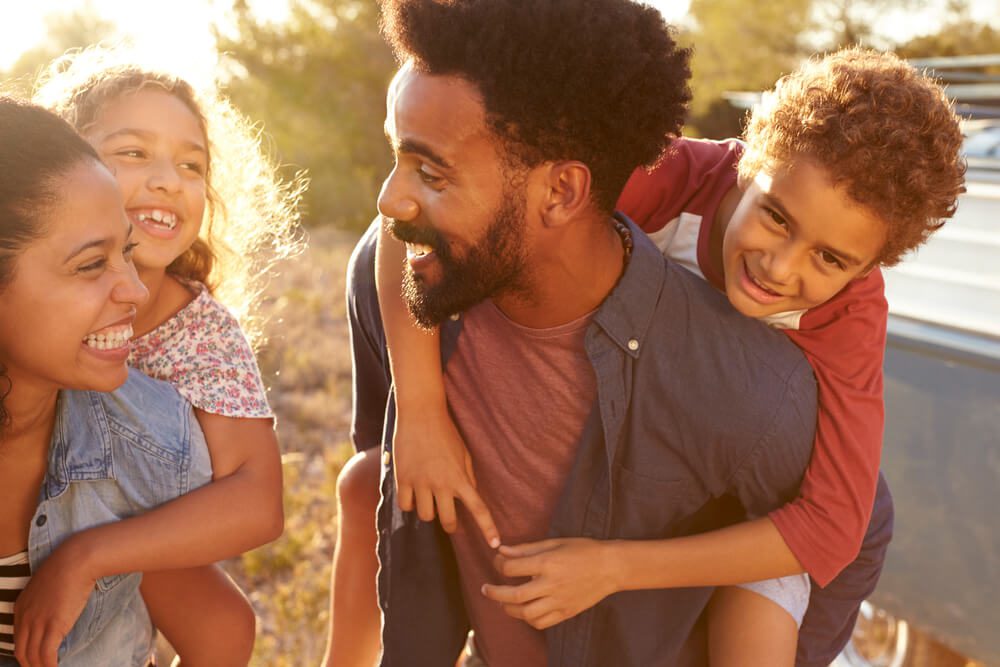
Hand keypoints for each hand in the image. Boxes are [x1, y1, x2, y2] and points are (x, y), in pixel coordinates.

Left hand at [14, 537, 97, 666]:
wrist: (76, 559)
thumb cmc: (68, 566)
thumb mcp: (48, 584)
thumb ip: (45, 600)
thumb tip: (56, 609)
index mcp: (21, 607)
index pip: (17, 639)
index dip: (25, 654)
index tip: (34, 660)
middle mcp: (25, 617)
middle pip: (21, 652)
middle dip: (29, 665)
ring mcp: (38, 622)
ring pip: (32, 656)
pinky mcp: (53, 625)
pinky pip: (46, 654)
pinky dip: (49, 666)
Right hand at [394, 406, 499, 546]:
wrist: (421, 413)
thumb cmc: (446, 432)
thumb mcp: (464, 453)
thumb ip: (468, 476)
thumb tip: (470, 495)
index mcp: (460, 478)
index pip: (479, 509)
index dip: (488, 529)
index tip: (495, 544)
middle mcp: (441, 484)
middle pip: (448, 521)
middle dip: (450, 525)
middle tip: (450, 520)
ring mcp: (421, 483)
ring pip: (425, 516)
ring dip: (428, 511)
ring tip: (428, 499)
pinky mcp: (403, 479)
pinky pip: (405, 505)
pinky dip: (409, 504)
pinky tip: (412, 494)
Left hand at [482, 538, 620, 629]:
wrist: (611, 567)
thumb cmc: (583, 550)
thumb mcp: (555, 543)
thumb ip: (526, 549)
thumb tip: (502, 550)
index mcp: (548, 563)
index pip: (512, 568)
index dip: (499, 564)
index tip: (497, 562)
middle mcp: (551, 584)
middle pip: (514, 595)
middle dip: (495, 593)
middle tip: (485, 589)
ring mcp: (559, 601)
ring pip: (526, 613)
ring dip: (509, 608)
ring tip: (503, 601)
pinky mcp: (566, 612)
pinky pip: (541, 622)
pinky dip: (528, 619)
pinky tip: (524, 610)